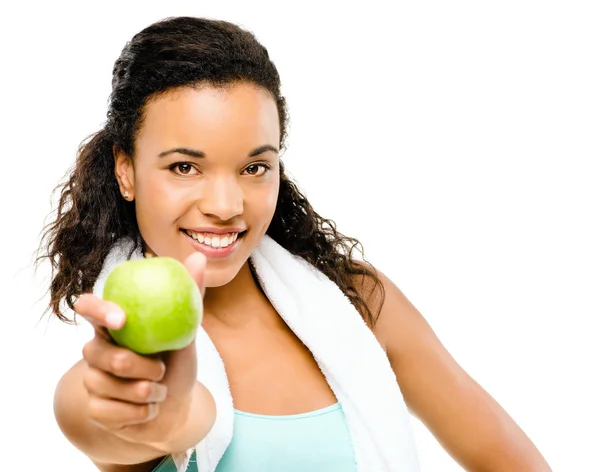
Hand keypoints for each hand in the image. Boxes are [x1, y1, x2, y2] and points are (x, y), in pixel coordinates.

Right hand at [74, 251, 206, 446]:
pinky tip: (149, 409)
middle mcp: (96, 349)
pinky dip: (140, 413)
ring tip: (160, 389)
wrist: (178, 407)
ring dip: (145, 392)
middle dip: (137, 366)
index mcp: (114, 325)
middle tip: (161, 370)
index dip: (98, 310)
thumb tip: (198, 257)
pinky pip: (110, 411)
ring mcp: (91, 379)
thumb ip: (190, 295)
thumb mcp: (187, 329)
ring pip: (105, 384)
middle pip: (98, 353)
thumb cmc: (178, 361)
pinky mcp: (94, 408)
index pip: (88, 307)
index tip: (122, 319)